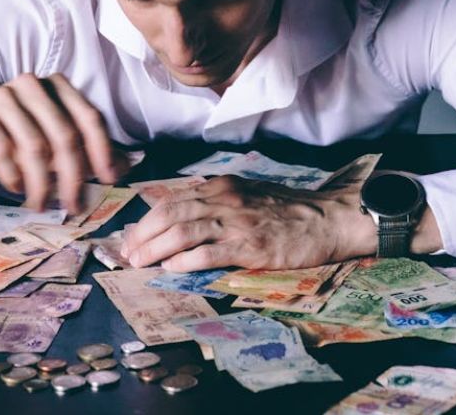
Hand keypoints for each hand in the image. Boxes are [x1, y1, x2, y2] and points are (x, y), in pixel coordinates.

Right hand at [0, 73, 130, 210]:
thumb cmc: (11, 133)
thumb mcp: (50, 139)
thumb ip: (85, 149)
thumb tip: (125, 167)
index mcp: (58, 85)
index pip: (90, 118)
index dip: (103, 150)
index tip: (110, 181)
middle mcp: (34, 84)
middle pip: (65, 135)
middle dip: (72, 176)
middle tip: (73, 206)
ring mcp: (4, 94)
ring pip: (35, 146)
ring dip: (41, 183)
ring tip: (40, 204)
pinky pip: (2, 148)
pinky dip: (12, 174)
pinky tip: (16, 187)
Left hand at [121, 175, 377, 270]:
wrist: (329, 218)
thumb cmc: (290, 211)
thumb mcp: (249, 195)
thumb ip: (219, 202)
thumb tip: (183, 217)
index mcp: (223, 186)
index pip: (173, 200)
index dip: (147, 220)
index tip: (132, 237)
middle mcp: (225, 199)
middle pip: (170, 214)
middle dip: (143, 235)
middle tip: (127, 254)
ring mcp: (236, 222)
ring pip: (182, 231)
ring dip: (155, 249)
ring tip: (139, 263)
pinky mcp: (249, 245)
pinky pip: (207, 252)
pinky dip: (183, 260)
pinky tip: (170, 269)